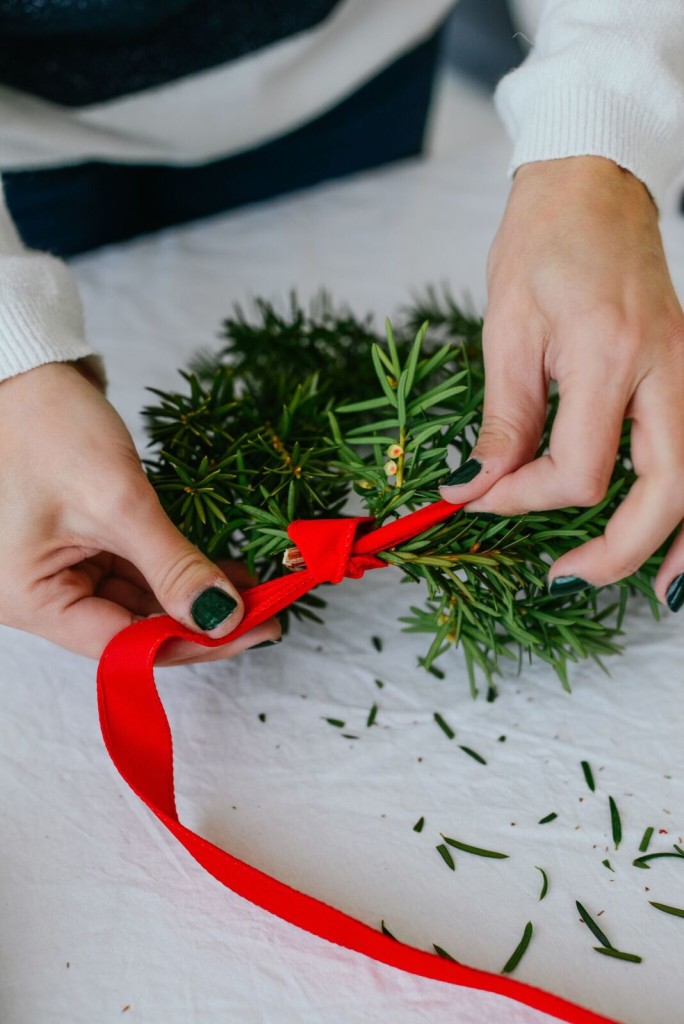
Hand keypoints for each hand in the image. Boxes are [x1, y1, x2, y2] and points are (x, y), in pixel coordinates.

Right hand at [0, 362, 279, 661]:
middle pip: (134, 626)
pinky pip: (135, 570)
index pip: (125, 644)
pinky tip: (223, 568)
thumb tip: (224, 617)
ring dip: (194, 593)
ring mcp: (59, 570)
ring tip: (254, 587)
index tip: (255, 629)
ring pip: (140, 599)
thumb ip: (173, 566)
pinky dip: (177, 569)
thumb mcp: (118, 501)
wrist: (23, 370)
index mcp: (30, 600)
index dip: (194, 641)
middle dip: (200, 617)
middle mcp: (40, 596)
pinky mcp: (80, 545)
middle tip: (266, 609)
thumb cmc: (47, 427)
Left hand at [440, 156, 683, 610]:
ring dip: (678, 542)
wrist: (593, 186)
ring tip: (655, 589)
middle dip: (618, 551)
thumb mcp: (506, 331)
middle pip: (665, 492)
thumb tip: (474, 487)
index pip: (577, 471)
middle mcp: (668, 369)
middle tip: (566, 579)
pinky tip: (677, 537)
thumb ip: (501, 420)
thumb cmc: (543, 243)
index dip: (524, 499)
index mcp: (610, 356)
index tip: (483, 493)